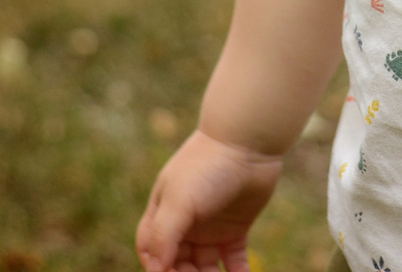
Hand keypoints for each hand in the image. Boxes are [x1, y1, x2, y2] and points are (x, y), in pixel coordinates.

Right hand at [136, 128, 285, 271]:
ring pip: (205, 267)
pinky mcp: (236, 228)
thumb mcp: (179, 200)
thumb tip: (155, 270)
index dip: (158, 268)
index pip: (152, 252)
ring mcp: (211, 227)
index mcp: (164, 214)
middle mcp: (185, 224)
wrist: (248, 142)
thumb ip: (164, 236)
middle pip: (179, 264)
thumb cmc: (207, 166)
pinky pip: (234, 260)